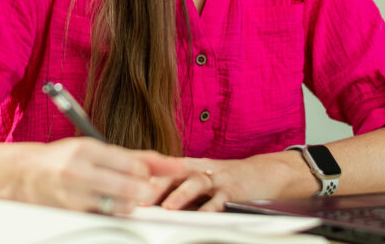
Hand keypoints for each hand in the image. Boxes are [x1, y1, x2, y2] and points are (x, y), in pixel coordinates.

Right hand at [15, 138, 177, 214]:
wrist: (25, 174)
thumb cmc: (62, 159)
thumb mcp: (92, 149)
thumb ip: (127, 155)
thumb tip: (162, 161)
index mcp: (87, 148)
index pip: (132, 163)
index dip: (151, 170)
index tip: (156, 172)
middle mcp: (79, 170)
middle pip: (129, 187)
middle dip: (145, 190)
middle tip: (146, 188)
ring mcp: (74, 194)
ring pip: (120, 206)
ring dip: (130, 203)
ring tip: (126, 196)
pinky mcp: (71, 213)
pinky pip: (105, 217)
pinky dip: (113, 212)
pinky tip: (109, 203)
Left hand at [140, 153, 299, 211]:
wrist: (262, 173)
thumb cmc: (223, 179)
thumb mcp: (197, 179)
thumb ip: (175, 188)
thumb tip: (143, 200)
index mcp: (185, 166)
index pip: (159, 167)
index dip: (141, 175)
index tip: (122, 184)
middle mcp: (198, 168)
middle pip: (173, 173)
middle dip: (155, 186)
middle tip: (139, 199)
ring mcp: (216, 177)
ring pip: (195, 182)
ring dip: (181, 195)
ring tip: (168, 208)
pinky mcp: (234, 189)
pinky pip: (221, 199)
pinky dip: (212, 208)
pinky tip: (203, 217)